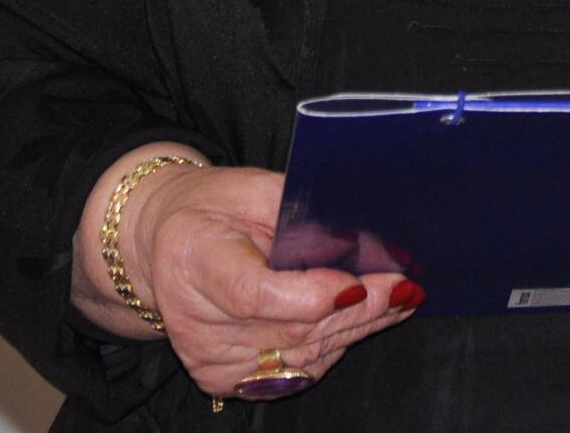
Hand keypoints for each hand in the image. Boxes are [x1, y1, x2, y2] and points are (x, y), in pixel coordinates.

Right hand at [76, 149, 422, 400]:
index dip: (312, 295)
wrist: (166, 245)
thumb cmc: (214, 209)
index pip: (255, 294)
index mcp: (194, 261)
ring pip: (301, 355)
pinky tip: (363, 321)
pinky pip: (294, 371)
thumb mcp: (252, 189)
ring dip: (356, 329)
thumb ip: (301, 214)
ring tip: (398, 301)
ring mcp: (207, 358)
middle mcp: (194, 321)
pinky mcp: (222, 381)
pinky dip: (333, 346)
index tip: (361, 282)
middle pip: (290, 329)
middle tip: (403, 288)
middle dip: (357, 310)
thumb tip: (361, 236)